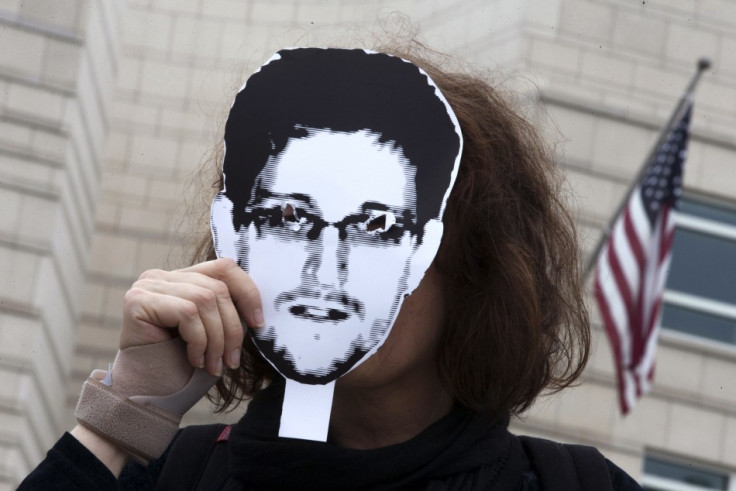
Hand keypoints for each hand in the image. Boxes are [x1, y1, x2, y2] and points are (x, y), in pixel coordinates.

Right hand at [121, 258, 263, 375]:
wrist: (147, 397)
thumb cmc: (182, 367)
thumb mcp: (215, 332)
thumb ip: (228, 309)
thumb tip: (259, 305)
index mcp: (183, 279)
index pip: (224, 268)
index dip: (247, 293)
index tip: (258, 324)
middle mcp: (162, 277)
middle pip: (217, 288)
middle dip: (232, 328)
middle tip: (232, 360)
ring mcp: (147, 286)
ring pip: (204, 300)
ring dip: (216, 339)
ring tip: (214, 365)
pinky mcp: (137, 301)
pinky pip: (187, 312)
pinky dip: (198, 340)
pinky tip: (194, 360)